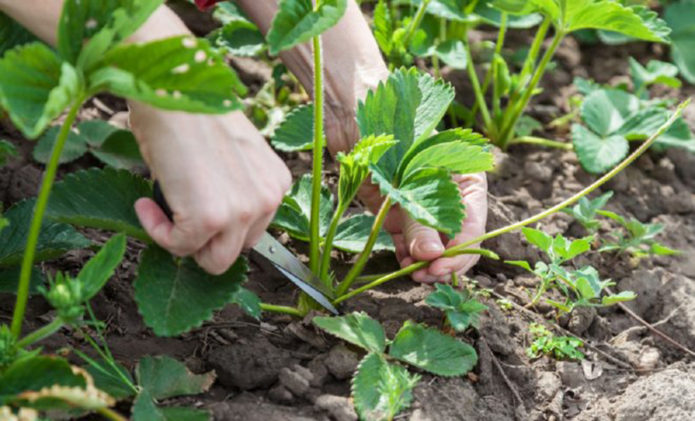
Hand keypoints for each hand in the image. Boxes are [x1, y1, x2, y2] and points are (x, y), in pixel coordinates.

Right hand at [130, 104, 290, 274]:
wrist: (173, 87)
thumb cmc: (192, 110)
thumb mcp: (229, 154)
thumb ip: (232, 187)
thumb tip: (209, 220)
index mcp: (276, 182)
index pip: (253, 229)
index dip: (220, 225)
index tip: (193, 208)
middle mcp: (269, 198)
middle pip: (238, 249)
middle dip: (207, 239)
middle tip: (177, 212)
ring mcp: (243, 210)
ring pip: (215, 260)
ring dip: (184, 241)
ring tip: (160, 207)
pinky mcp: (212, 218)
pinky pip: (180, 247)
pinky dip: (157, 232)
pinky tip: (145, 204)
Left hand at [324, 77, 488, 282]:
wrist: (353, 112)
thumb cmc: (390, 130)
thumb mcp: (408, 177)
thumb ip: (419, 217)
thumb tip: (431, 256)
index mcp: (465, 179)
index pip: (473, 225)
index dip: (461, 251)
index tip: (441, 268)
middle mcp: (447, 195)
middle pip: (456, 240)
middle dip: (444, 262)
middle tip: (426, 277)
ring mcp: (421, 205)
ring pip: (432, 246)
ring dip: (424, 263)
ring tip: (413, 274)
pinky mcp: (397, 211)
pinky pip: (408, 242)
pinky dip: (407, 256)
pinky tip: (402, 265)